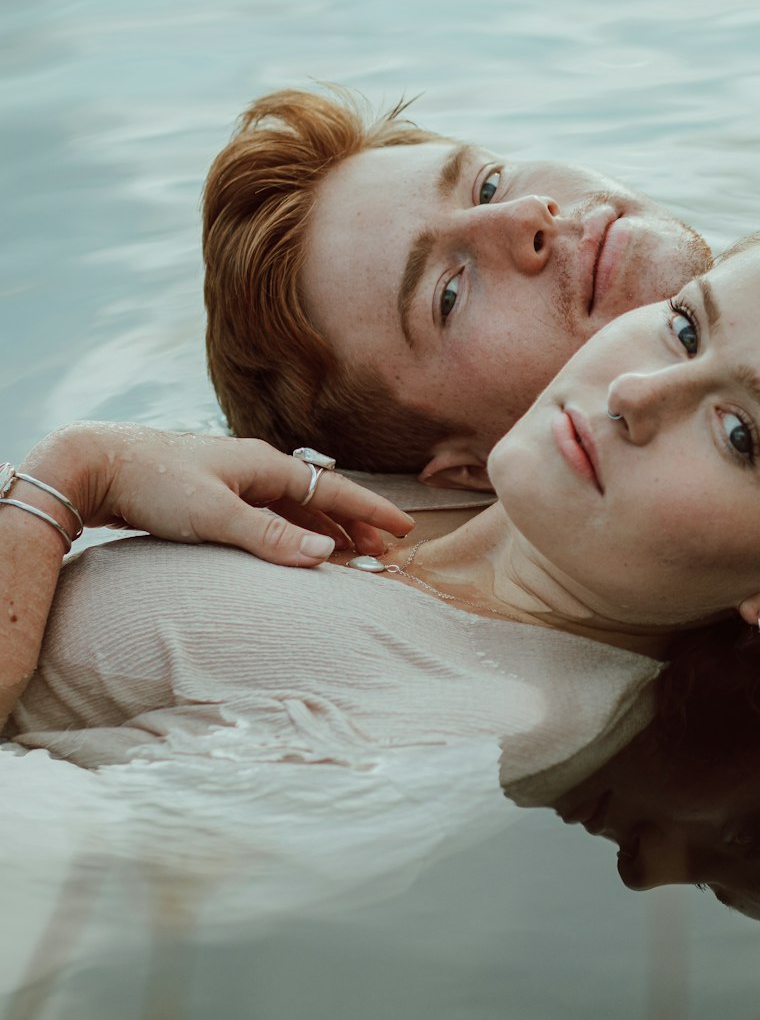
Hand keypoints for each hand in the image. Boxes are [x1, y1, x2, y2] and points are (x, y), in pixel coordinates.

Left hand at [20, 424, 414, 566]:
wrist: (94, 466)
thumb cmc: (155, 484)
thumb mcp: (216, 515)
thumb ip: (270, 536)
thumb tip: (326, 554)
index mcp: (263, 465)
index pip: (333, 489)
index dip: (370, 511)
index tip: (404, 529)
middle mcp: (253, 468)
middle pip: (318, 498)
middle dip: (354, 523)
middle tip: (386, 551)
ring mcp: (232, 481)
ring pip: (293, 508)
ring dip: (323, 529)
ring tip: (349, 553)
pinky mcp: (210, 497)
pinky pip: (269, 516)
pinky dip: (292, 532)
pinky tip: (293, 547)